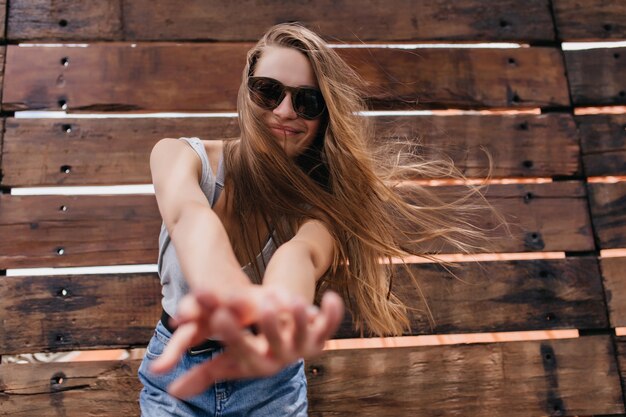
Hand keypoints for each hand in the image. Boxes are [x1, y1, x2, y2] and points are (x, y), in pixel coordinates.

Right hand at [150, 289, 343, 398]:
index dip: (232, 335)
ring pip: (303, 332)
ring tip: (289, 298)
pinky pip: (331, 324)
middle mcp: (282, 357)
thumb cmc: (253, 351)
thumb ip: (203, 373)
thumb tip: (171, 389)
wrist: (287, 347)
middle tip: (261, 306)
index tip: (221, 316)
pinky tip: (332, 297)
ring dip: (298, 316)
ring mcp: (304, 346)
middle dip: (269, 326)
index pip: (242, 350)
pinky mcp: (322, 336)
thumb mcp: (229, 361)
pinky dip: (334, 313)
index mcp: (257, 363)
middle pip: (276, 344)